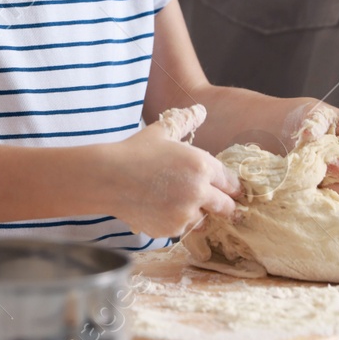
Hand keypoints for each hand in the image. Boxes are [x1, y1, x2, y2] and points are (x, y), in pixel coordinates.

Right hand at [99, 106, 241, 237]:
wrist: (107, 178)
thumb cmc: (135, 151)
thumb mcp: (162, 132)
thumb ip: (185, 121)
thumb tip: (201, 110)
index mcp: (202, 165)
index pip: (231, 182)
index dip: (231, 185)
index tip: (228, 188)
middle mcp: (199, 191)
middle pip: (227, 207)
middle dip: (224, 204)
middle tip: (217, 203)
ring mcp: (185, 214)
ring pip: (204, 219)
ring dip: (199, 213)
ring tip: (179, 202)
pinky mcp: (170, 229)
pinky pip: (183, 229)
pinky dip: (178, 221)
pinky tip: (163, 209)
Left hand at [291, 101, 338, 199]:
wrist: (300, 130)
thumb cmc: (310, 120)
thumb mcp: (313, 114)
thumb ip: (314, 123)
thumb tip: (308, 135)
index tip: (322, 166)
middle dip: (332, 186)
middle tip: (311, 178)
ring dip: (327, 195)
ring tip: (309, 182)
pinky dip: (323, 201)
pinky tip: (310, 191)